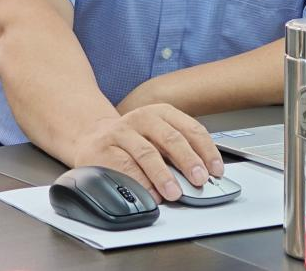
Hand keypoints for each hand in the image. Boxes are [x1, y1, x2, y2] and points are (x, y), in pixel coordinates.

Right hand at [71, 104, 224, 202]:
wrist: (90, 136)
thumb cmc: (132, 140)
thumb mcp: (156, 136)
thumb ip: (177, 152)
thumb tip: (203, 175)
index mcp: (160, 112)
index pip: (190, 128)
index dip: (205, 150)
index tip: (215, 169)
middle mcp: (142, 118)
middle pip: (170, 138)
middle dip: (188, 160)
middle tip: (199, 179)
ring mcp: (121, 132)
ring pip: (147, 152)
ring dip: (163, 175)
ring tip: (175, 192)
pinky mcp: (103, 149)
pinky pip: (124, 166)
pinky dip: (140, 182)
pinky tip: (150, 193)